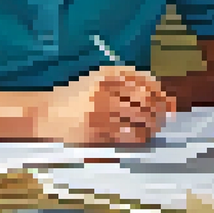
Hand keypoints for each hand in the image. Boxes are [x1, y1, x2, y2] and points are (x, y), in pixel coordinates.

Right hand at [39, 66, 175, 145]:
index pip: (144, 81)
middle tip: (164, 117)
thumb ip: (126, 79)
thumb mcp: (98, 79)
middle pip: (145, 100)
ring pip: (139, 119)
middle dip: (160, 110)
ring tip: (152, 127)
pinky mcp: (97, 132)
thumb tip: (159, 89)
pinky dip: (139, 137)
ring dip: (152, 125)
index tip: (167, 101)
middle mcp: (104, 91)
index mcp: (106, 75)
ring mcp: (100, 112)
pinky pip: (127, 136)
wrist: (46, 113)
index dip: (160, 93)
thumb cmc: (76, 96)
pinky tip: (139, 137)